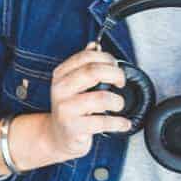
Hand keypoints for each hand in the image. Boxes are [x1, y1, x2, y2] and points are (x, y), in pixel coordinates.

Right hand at [47, 43, 132, 159]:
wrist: (57, 136)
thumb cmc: (70, 107)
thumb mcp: (73, 83)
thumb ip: (84, 64)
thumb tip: (94, 45)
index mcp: (60, 75)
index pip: (85, 57)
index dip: (106, 58)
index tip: (116, 66)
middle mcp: (60, 90)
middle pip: (93, 72)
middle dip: (115, 74)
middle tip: (121, 82)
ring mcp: (65, 109)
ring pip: (100, 98)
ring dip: (117, 101)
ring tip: (118, 105)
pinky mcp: (73, 128)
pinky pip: (103, 122)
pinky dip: (119, 122)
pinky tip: (123, 123)